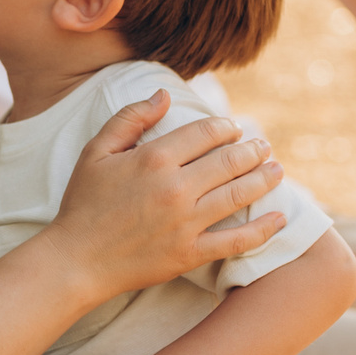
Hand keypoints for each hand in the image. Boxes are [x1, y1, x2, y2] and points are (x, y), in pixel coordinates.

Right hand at [45, 92, 285, 302]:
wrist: (76, 260)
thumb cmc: (84, 203)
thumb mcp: (96, 151)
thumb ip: (130, 118)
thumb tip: (164, 95)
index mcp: (154, 159)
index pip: (206, 133)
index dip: (225, 127)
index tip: (234, 128)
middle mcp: (176, 188)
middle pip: (229, 161)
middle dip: (252, 150)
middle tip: (264, 146)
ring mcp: (186, 223)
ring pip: (238, 194)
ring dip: (264, 179)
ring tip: (277, 170)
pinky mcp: (190, 254)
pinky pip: (236, 241)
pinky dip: (262, 229)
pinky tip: (279, 219)